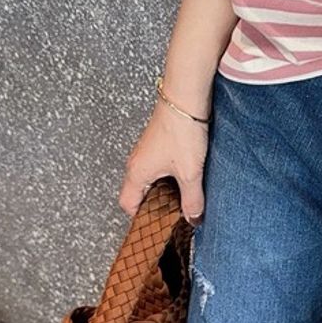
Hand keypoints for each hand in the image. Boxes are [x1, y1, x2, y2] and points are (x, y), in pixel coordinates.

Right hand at [119, 100, 207, 223]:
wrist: (185, 98)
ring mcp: (146, 152)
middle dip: (156, 205)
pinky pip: (160, 167)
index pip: (128, 204)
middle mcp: (137, 163)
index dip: (141, 218)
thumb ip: (192, 199)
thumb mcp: (190, 172)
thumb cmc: (181, 130)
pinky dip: (171, 176)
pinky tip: (188, 176)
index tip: (159, 225)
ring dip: (165, 190)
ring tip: (184, 196)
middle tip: (174, 214)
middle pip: (139, 193)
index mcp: (136, 173)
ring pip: (151, 180)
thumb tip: (194, 218)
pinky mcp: (158, 143)